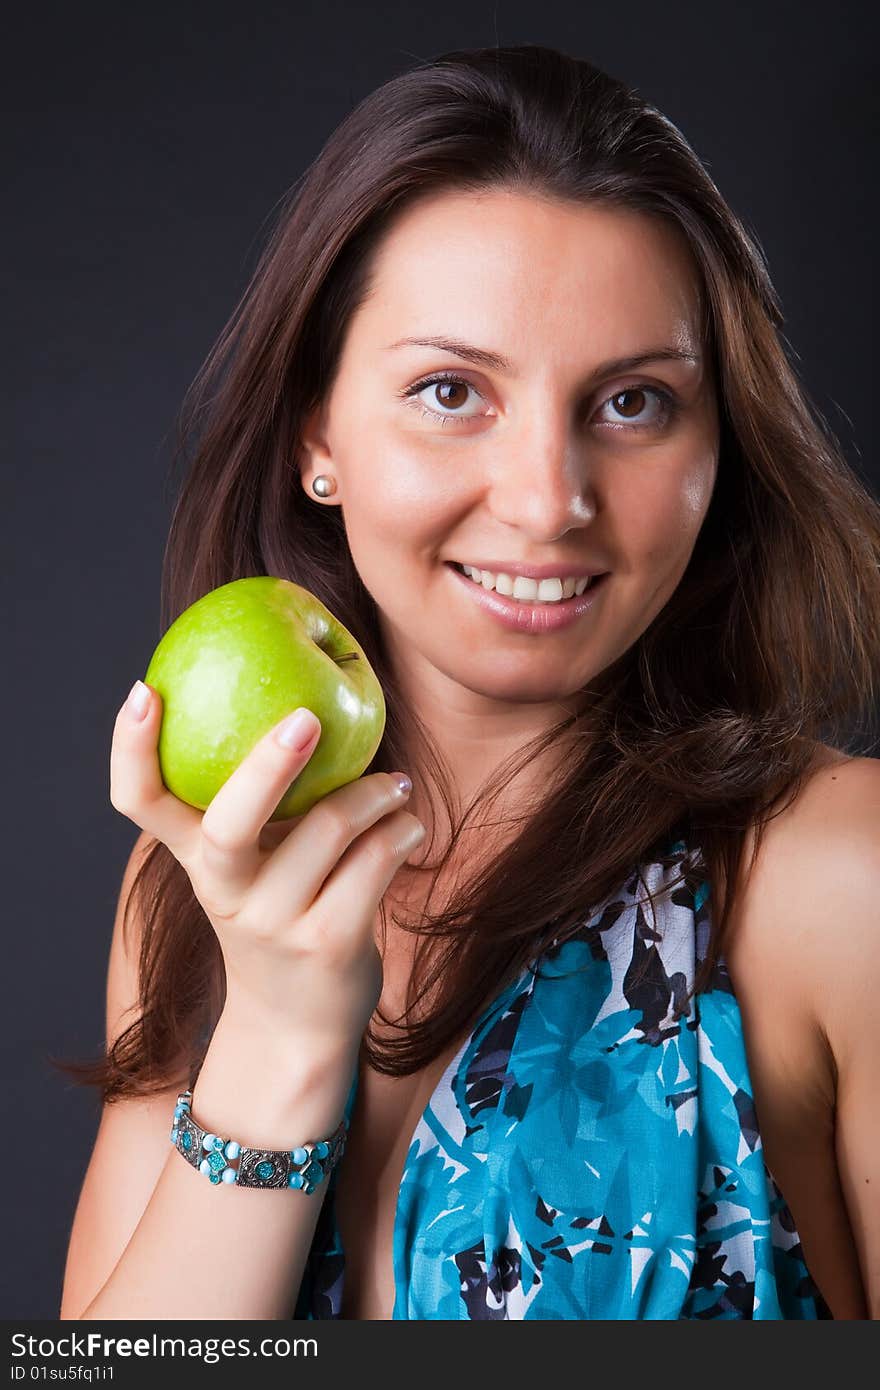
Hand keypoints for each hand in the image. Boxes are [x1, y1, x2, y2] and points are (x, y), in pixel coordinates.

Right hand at [109, 681, 425, 1054]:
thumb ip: (257, 801)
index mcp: (194, 860)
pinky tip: (408, 825)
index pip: (140, 803)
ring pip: (327, 830)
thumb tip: (295, 692)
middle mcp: (224, 891)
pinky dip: (400, 831)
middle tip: (306, 718)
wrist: (297, 1023)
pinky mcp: (328, 943)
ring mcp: (273, 923)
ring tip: (394, 785)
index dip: (128, 749)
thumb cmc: (278, 912)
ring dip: (373, 793)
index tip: (143, 690)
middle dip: (267, 766)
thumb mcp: (248, 864)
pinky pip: (374, 862)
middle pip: (228, 823)